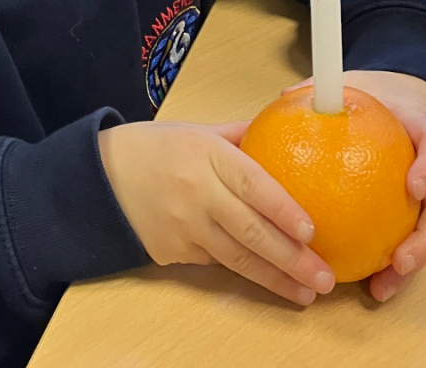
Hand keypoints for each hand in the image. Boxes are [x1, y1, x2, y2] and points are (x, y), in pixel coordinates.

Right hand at [97, 119, 335, 305]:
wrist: (100, 178)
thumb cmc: (155, 147)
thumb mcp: (196, 131)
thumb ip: (240, 137)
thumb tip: (288, 133)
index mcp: (205, 155)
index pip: (253, 184)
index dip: (284, 210)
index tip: (313, 231)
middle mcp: (196, 193)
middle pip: (250, 231)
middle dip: (292, 259)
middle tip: (325, 278)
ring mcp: (183, 228)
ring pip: (236, 259)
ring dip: (275, 279)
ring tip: (306, 294)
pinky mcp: (171, 253)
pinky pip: (213, 262)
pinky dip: (242, 271)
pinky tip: (268, 279)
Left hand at [288, 70, 425, 301]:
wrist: (414, 103)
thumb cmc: (383, 97)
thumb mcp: (360, 83)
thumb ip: (327, 89)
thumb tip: (285, 93)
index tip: (414, 186)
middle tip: (402, 260)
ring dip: (414, 265)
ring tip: (383, 288)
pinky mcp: (422, 215)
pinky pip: (411, 241)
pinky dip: (394, 267)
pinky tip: (369, 286)